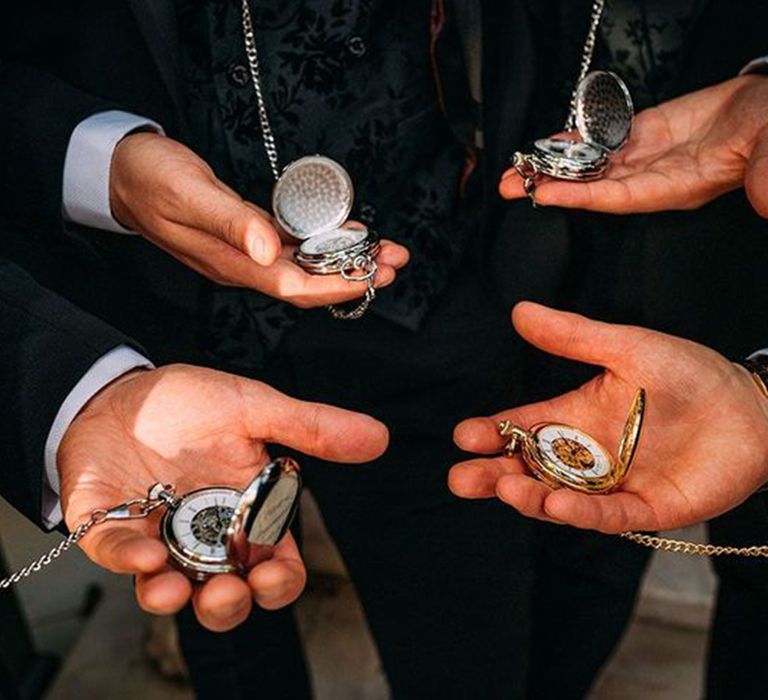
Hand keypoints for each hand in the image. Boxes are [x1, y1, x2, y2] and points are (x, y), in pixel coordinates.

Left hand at [58, 364, 388, 630]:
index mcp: (245, 514)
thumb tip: (377, 437)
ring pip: (167, 589)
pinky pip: (114, 552)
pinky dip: (126, 557)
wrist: (124, 385)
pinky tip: (140, 553)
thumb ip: (311, 429)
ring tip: (173, 589)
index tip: (271, 577)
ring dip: (171, 598)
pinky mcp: (106, 523)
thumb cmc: (192, 403)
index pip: (272, 566)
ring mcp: (154, 535)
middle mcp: (202, 536)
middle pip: (223, 594)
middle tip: (228, 592)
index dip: (276, 583)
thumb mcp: (256, 409)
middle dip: (227, 606)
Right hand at [110, 132, 408, 306]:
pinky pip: (293, 248)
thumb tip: (269, 249)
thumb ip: (231, 222)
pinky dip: (323, 244)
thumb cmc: (151, 180)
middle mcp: (244, 264)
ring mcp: (246, 253)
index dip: (337, 285)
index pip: (295, 286)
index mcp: (233, 262)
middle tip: (395, 261)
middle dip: (354, 275)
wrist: (122, 174)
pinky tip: (345, 235)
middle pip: (308, 282)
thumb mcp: (190, 194)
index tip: (373, 277)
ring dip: (345, 261)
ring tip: (383, 250)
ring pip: (305, 266)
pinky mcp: (248, 235)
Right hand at [450, 302, 767, 532]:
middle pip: (529, 471)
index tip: (464, 434)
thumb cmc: (688, 372)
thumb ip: (572, 337)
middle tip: (462, 480)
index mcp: (575, 417)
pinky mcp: (647, 507)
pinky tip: (556, 503)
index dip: (491, 433)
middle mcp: (586, 456)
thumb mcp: (625, 347)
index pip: (522, 428)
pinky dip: (581, 512)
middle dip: (494, 477)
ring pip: (560, 498)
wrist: (752, 407)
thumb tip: (519, 311)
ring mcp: (613, 485)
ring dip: (530, 497)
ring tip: (508, 489)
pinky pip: (608, 514)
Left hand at [500, 75, 767, 216]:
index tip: (545, 193)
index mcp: (678, 188)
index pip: (620, 197)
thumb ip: (766, 176)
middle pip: (593, 185)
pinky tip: (546, 142)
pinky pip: (601, 139)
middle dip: (551, 184)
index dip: (582, 196)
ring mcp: (644, 156)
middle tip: (508, 185)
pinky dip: (574, 140)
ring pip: (591, 163)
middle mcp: (652, 177)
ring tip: (514, 167)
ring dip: (553, 164)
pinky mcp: (642, 133)